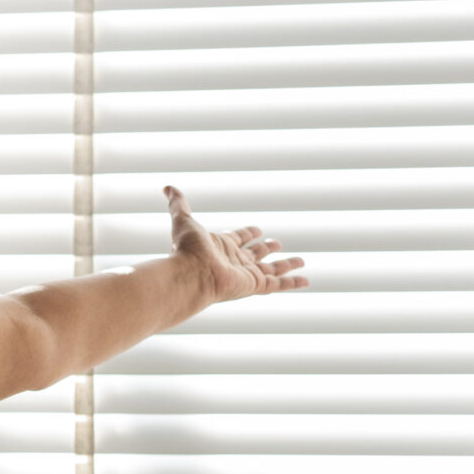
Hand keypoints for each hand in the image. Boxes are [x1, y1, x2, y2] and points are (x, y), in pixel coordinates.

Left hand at [164, 185, 307, 308]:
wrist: (190, 275)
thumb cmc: (186, 250)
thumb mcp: (183, 220)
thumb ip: (178, 204)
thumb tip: (167, 187)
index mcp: (222, 247)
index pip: (239, 239)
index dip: (248, 234)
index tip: (258, 230)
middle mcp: (235, 262)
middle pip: (256, 254)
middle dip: (266, 248)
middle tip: (277, 243)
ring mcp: (246, 274)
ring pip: (272, 269)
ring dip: (286, 265)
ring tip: (301, 261)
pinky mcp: (255, 285)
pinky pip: (278, 284)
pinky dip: (293, 282)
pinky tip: (306, 280)